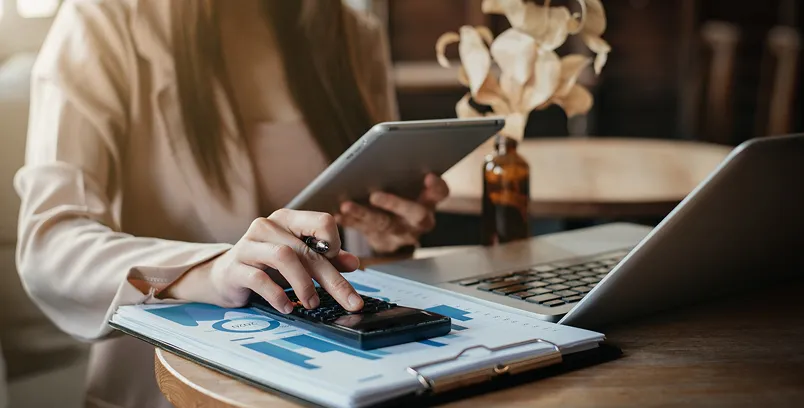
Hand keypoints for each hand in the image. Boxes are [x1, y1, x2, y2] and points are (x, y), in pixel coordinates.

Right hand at [162, 210, 363, 312]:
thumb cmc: (266, 266)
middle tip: (350, 302)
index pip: (322, 221)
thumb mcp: (299, 260)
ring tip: (311, 304)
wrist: (223, 277)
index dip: (334, 243)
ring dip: (303, 284)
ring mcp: (248, 245)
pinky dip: (277, 295)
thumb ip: (326, 260)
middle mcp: (268, 226)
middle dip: (332, 279)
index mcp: (288, 219)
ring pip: (284, 257)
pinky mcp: (235, 267)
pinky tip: (286, 307)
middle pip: (307, 250)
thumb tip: (355, 264)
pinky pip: (260, 278)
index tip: (337, 264)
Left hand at [335, 173, 448, 253]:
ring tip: (346, 205)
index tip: (428, 175)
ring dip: (364, 213)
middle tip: (375, 195)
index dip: (436, 186)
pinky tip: (338, 213)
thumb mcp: (409, 185)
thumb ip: (404, 171)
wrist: (393, 233)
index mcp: (429, 201)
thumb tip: (385, 147)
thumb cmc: (401, 196)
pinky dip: (350, 221)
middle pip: (416, 214)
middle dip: (396, 204)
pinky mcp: (381, 241)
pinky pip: (364, 232)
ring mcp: (400, 233)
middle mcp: (419, 220)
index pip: (440, 193)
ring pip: (384, 224)